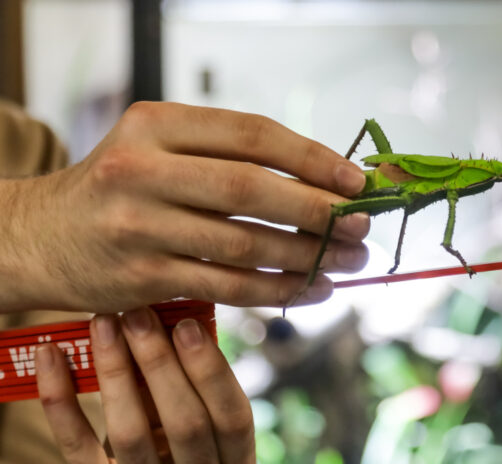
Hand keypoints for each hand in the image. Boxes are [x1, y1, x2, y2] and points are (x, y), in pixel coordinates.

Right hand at [1, 103, 368, 312]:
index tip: (355, 181)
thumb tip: (323, 180)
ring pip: (244, 244)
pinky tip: (311, 289)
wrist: (44, 236)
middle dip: (318, 209)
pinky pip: (227, 286)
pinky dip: (277, 290)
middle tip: (360, 226)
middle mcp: (142, 170)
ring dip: (307, 256)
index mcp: (156, 124)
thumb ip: (230, 156)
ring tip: (348, 261)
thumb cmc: (121, 187)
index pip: (252, 134)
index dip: (312, 157)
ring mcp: (139, 226)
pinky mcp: (143, 277)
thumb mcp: (162, 148)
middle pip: (251, 188)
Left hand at [36, 306, 254, 462]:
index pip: (233, 417)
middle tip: (138, 315)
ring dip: (115, 371)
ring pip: (130, 432)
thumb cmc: (179, 439)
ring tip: (103, 324)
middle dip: (161, 364)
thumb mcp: (201, 423)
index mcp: (232, 458)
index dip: (212, 371)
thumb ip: (193, 388)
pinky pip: (77, 446)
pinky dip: (61, 400)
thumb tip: (172, 324)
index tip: (188, 324)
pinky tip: (52, 354)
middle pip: (186, 423)